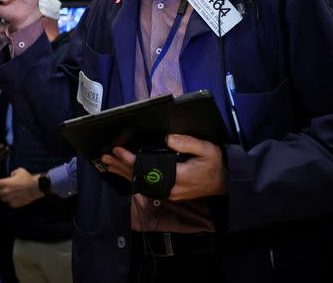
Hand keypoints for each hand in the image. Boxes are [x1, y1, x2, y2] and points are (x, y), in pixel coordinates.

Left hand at [0, 167, 43, 207]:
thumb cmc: (28, 178)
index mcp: (5, 183)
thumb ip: (13, 173)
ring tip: (10, 194)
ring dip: (5, 196)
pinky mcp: (14, 204)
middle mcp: (6, 191)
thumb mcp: (20, 171)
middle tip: (3, 189)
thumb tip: (11, 176)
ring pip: (2, 199)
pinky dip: (11, 201)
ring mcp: (10, 198)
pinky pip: (9, 203)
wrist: (35, 187)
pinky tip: (15, 197)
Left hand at [101, 135, 227, 200]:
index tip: (118, 150)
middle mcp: (171, 188)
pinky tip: (125, 174)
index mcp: (178, 176)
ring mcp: (170, 193)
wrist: (227, 182)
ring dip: (124, 173)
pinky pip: (148, 186)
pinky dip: (134, 179)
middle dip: (121, 166)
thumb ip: (187, 143)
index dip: (130, 160)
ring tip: (109, 164)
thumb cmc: (217, 164)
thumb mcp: (206, 149)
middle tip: (105, 156)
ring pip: (141, 184)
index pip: (147, 169)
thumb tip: (167, 138)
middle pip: (140, 178)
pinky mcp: (170, 193)